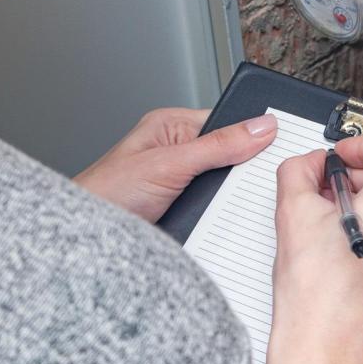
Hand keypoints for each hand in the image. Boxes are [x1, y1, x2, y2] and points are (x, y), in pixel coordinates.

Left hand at [75, 108, 277, 221]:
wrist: (83, 242)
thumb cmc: (105, 193)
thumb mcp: (169, 164)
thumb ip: (218, 146)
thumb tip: (260, 126)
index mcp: (172, 126)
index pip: (228, 121)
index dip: (252, 133)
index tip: (279, 143)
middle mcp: (178, 151)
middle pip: (230, 156)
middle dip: (241, 172)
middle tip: (254, 182)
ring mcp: (180, 183)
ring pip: (224, 187)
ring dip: (229, 200)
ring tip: (229, 206)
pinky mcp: (182, 210)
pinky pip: (214, 210)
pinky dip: (220, 218)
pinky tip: (222, 223)